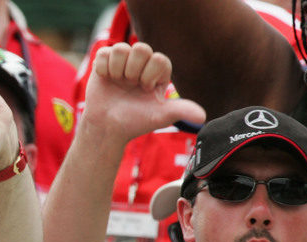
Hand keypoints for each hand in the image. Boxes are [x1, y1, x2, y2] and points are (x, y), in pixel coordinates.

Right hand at [81, 42, 204, 144]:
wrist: (106, 128)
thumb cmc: (134, 122)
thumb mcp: (160, 117)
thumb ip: (182, 111)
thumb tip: (203, 117)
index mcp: (158, 71)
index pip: (158, 59)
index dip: (149, 76)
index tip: (144, 90)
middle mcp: (142, 62)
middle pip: (141, 48)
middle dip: (133, 71)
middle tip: (130, 85)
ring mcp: (123, 60)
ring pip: (121, 48)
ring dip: (117, 70)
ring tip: (117, 83)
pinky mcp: (104, 61)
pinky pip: (104, 53)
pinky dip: (103, 70)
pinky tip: (106, 80)